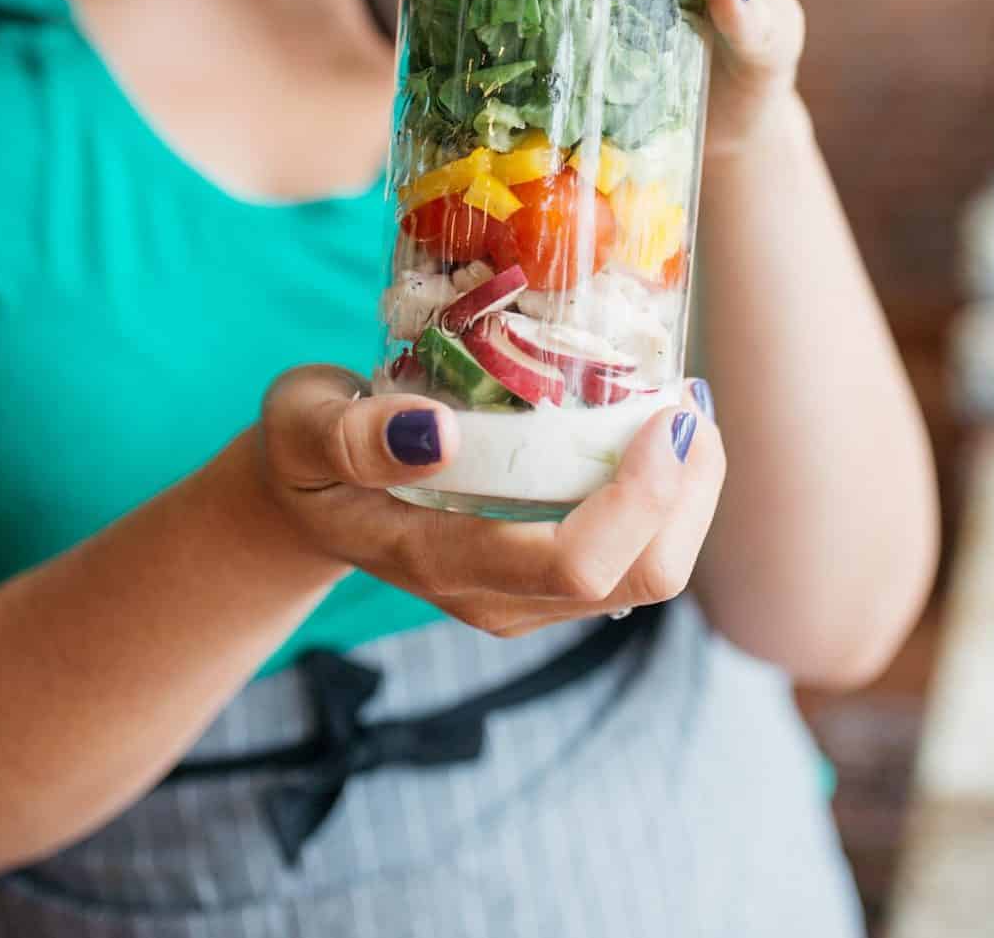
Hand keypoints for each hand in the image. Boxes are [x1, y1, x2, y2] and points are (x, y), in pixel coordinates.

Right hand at [257, 368, 723, 636]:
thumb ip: (355, 435)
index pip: (577, 564)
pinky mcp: (544, 578)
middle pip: (639, 579)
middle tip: (688, 397)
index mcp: (442, 561)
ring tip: (682, 402)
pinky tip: (651, 426)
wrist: (303, 499)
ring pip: (649, 574)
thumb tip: (440, 433)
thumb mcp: (303, 424)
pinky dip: (666, 496)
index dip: (643, 497)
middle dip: (690, 493)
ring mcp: (525, 596)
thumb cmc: (304, 450)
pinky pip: (633, 555)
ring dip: (688, 494)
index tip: (663, 411)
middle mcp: (497, 596)